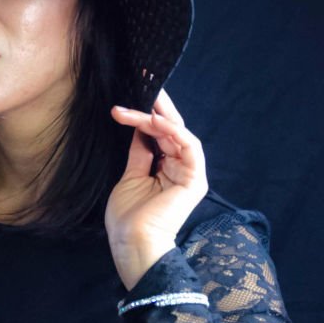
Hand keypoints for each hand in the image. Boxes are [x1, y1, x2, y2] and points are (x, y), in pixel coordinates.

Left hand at [105, 88, 207, 287]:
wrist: (133, 242)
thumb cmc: (128, 218)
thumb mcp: (131, 177)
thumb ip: (140, 152)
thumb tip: (139, 128)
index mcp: (167, 170)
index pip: (161, 134)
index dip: (148, 113)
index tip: (129, 98)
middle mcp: (182, 168)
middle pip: (172, 129)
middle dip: (158, 105)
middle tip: (144, 80)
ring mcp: (190, 173)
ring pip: (178, 132)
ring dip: (158, 116)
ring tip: (140, 103)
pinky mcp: (194, 178)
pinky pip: (187, 144)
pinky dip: (171, 130)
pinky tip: (152, 120)